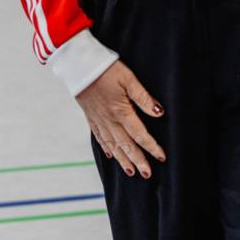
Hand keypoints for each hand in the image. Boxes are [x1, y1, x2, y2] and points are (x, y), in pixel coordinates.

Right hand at [75, 60, 165, 178]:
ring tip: (132, 172)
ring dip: (123, 160)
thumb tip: (159, 113)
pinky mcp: (90, 117)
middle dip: (138, 160)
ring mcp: (98, 120)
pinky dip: (107, 149)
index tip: (161, 157)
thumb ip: (143, 98)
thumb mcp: (129, 79)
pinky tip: (111, 155)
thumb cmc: (105, 69)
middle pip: (126, 145)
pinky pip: (99, 138)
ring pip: (112, 145)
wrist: (78, 66)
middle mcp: (109, 120)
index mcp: (120, 111)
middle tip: (147, 174)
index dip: (151, 147)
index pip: (139, 134)